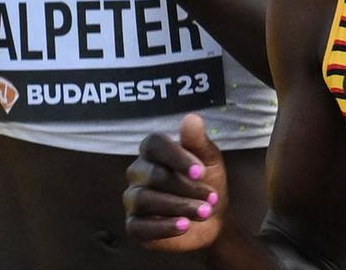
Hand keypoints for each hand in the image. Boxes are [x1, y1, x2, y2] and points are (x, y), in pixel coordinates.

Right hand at [124, 114, 226, 251]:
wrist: (212, 218)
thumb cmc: (207, 182)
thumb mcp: (209, 160)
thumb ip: (198, 141)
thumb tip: (192, 118)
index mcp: (154, 152)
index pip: (154, 144)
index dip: (176, 157)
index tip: (200, 172)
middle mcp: (138, 173)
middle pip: (153, 175)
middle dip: (186, 187)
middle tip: (212, 197)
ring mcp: (133, 199)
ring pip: (145, 199)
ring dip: (178, 206)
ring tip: (204, 212)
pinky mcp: (133, 226)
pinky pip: (138, 226)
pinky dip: (163, 227)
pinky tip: (184, 226)